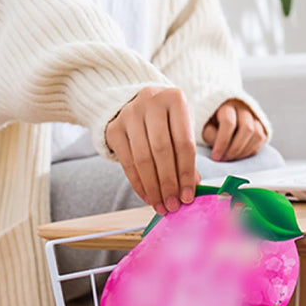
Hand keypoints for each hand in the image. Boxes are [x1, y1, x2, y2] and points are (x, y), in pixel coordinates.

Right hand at [105, 86, 199, 214]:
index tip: (188, 196)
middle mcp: (151, 101)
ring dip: (153, 187)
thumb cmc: (168, 120)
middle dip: (169, 183)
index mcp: (175, 100)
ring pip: (143, 158)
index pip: (184, 143)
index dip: (186, 173)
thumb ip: (187, 156)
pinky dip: (138, 183)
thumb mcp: (182, 129)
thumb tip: (191, 189)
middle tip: (173, 205)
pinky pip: (127, 161)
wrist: (138, 103)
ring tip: (161, 205)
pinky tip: (148, 197)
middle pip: (161, 151)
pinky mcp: (114, 127)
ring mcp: (129, 113)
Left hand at [202, 99, 266, 161]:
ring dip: (244, 151)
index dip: (223, 142)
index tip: (216, 157)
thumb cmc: (210, 121)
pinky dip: (251, 151)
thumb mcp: (204, 126)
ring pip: (257, 134)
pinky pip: (261, 139)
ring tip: (231, 159)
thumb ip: (210, 135)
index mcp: (227, 104)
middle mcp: (244, 107)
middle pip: (247, 128)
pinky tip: (239, 155)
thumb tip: (221, 149)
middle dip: (235, 149)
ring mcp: (255, 115)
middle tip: (225, 160)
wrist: (221, 114)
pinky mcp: (261, 124)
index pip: (229, 122)